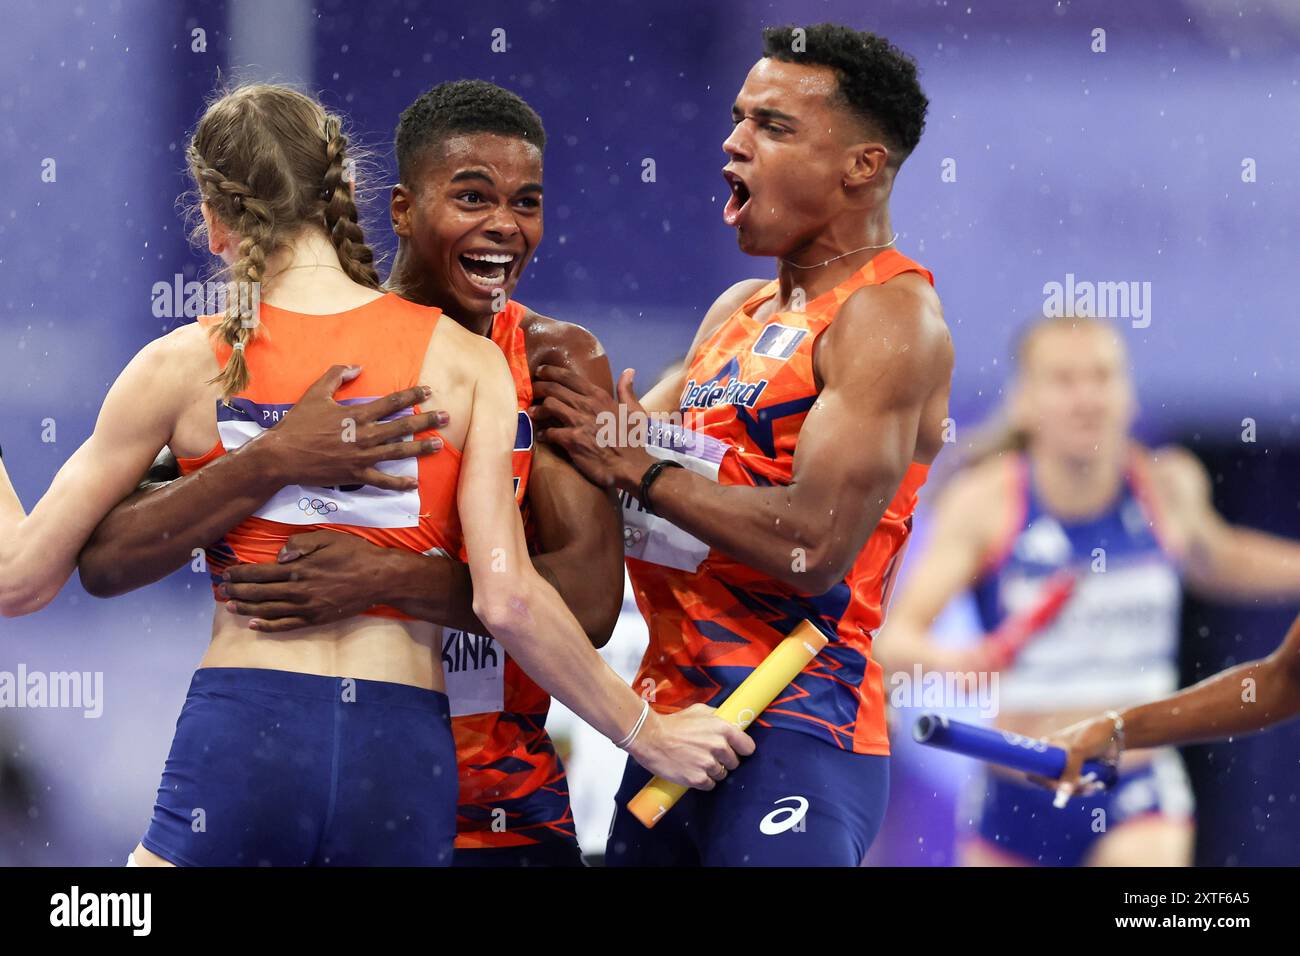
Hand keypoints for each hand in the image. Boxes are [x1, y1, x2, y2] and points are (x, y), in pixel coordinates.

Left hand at [219, 530, 395, 630]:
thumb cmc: (355, 554)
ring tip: (230, 606)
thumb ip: (300, 544)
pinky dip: (267, 626)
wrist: (380, 578)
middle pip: (259, 593)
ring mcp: (306, 608)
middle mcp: (298, 590)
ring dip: (246, 609)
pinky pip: (286, 625)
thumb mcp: (329, 538)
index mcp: (299, 568)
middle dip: (237, 591)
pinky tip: (254, 625)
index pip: (260, 572)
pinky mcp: (315, 619)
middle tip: (221, 590)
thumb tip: (277, 556)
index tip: (227, 573)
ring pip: (268, 610)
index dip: (241, 574)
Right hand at [256, 364, 448, 490]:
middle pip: (402, 426)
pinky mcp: (355, 475)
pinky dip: (398, 484)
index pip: (392, 403)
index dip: (412, 395)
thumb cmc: (298, 423)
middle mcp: (364, 435)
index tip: (429, 391)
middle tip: (446, 417)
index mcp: (357, 415)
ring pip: (398, 452)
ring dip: (420, 448)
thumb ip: (336, 376)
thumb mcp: (315, 393)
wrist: (282, 455)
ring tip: (439, 444)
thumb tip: (358, 367)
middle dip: (426, 420)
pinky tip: (413, 484)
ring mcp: (361, 457)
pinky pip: (382, 481)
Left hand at [531, 365, 654, 491]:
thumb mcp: (635, 411)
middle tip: (531, 390)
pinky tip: (542, 436)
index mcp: (600, 396)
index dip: (551, 371)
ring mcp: (578, 422)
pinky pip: (550, 432)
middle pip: (554, 389)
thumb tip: (628, 371)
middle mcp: (587, 405)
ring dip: (537, 409)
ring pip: (549, 406)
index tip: (540, 371)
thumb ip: (626, 391)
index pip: (570, 377)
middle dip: (539, 387)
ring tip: (532, 412)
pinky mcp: (572, 440)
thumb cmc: (634, 439)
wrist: (632, 466)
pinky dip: (543, 433)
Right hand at [626, 703, 756, 789]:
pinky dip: (702, 781)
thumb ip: (717, 716)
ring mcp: (708, 764)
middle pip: (734, 763)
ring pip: (721, 774)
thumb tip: (728, 721)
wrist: (650, 737)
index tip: (735, 750)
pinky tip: (692, 772)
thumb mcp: (699, 711)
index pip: (747, 747)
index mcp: (722, 729)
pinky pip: (709, 785)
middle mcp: (718, 747)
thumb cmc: (674, 723)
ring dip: (712, 771)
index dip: (741, 749)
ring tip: (697, 763)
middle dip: (724, 760)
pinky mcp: (697, 779)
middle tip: (709, 756)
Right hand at [1027, 714, 1118, 804]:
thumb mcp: (1079, 751)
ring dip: (1078, 790)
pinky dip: (1085, 790)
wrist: (1115, 735)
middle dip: (1064, 788)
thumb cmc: (1092, 735)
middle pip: (1051, 782)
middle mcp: (1055, 759)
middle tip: (1080, 789)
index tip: (1056, 787)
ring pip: (1065, 787)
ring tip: (1092, 786)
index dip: (1041, 780)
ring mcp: (1068, 768)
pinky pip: (1077, 788)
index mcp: (1048, 749)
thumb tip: (1063, 792)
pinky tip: (1096, 785)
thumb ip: (1070, 771)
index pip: (1035, 769)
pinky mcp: (1080, 774)